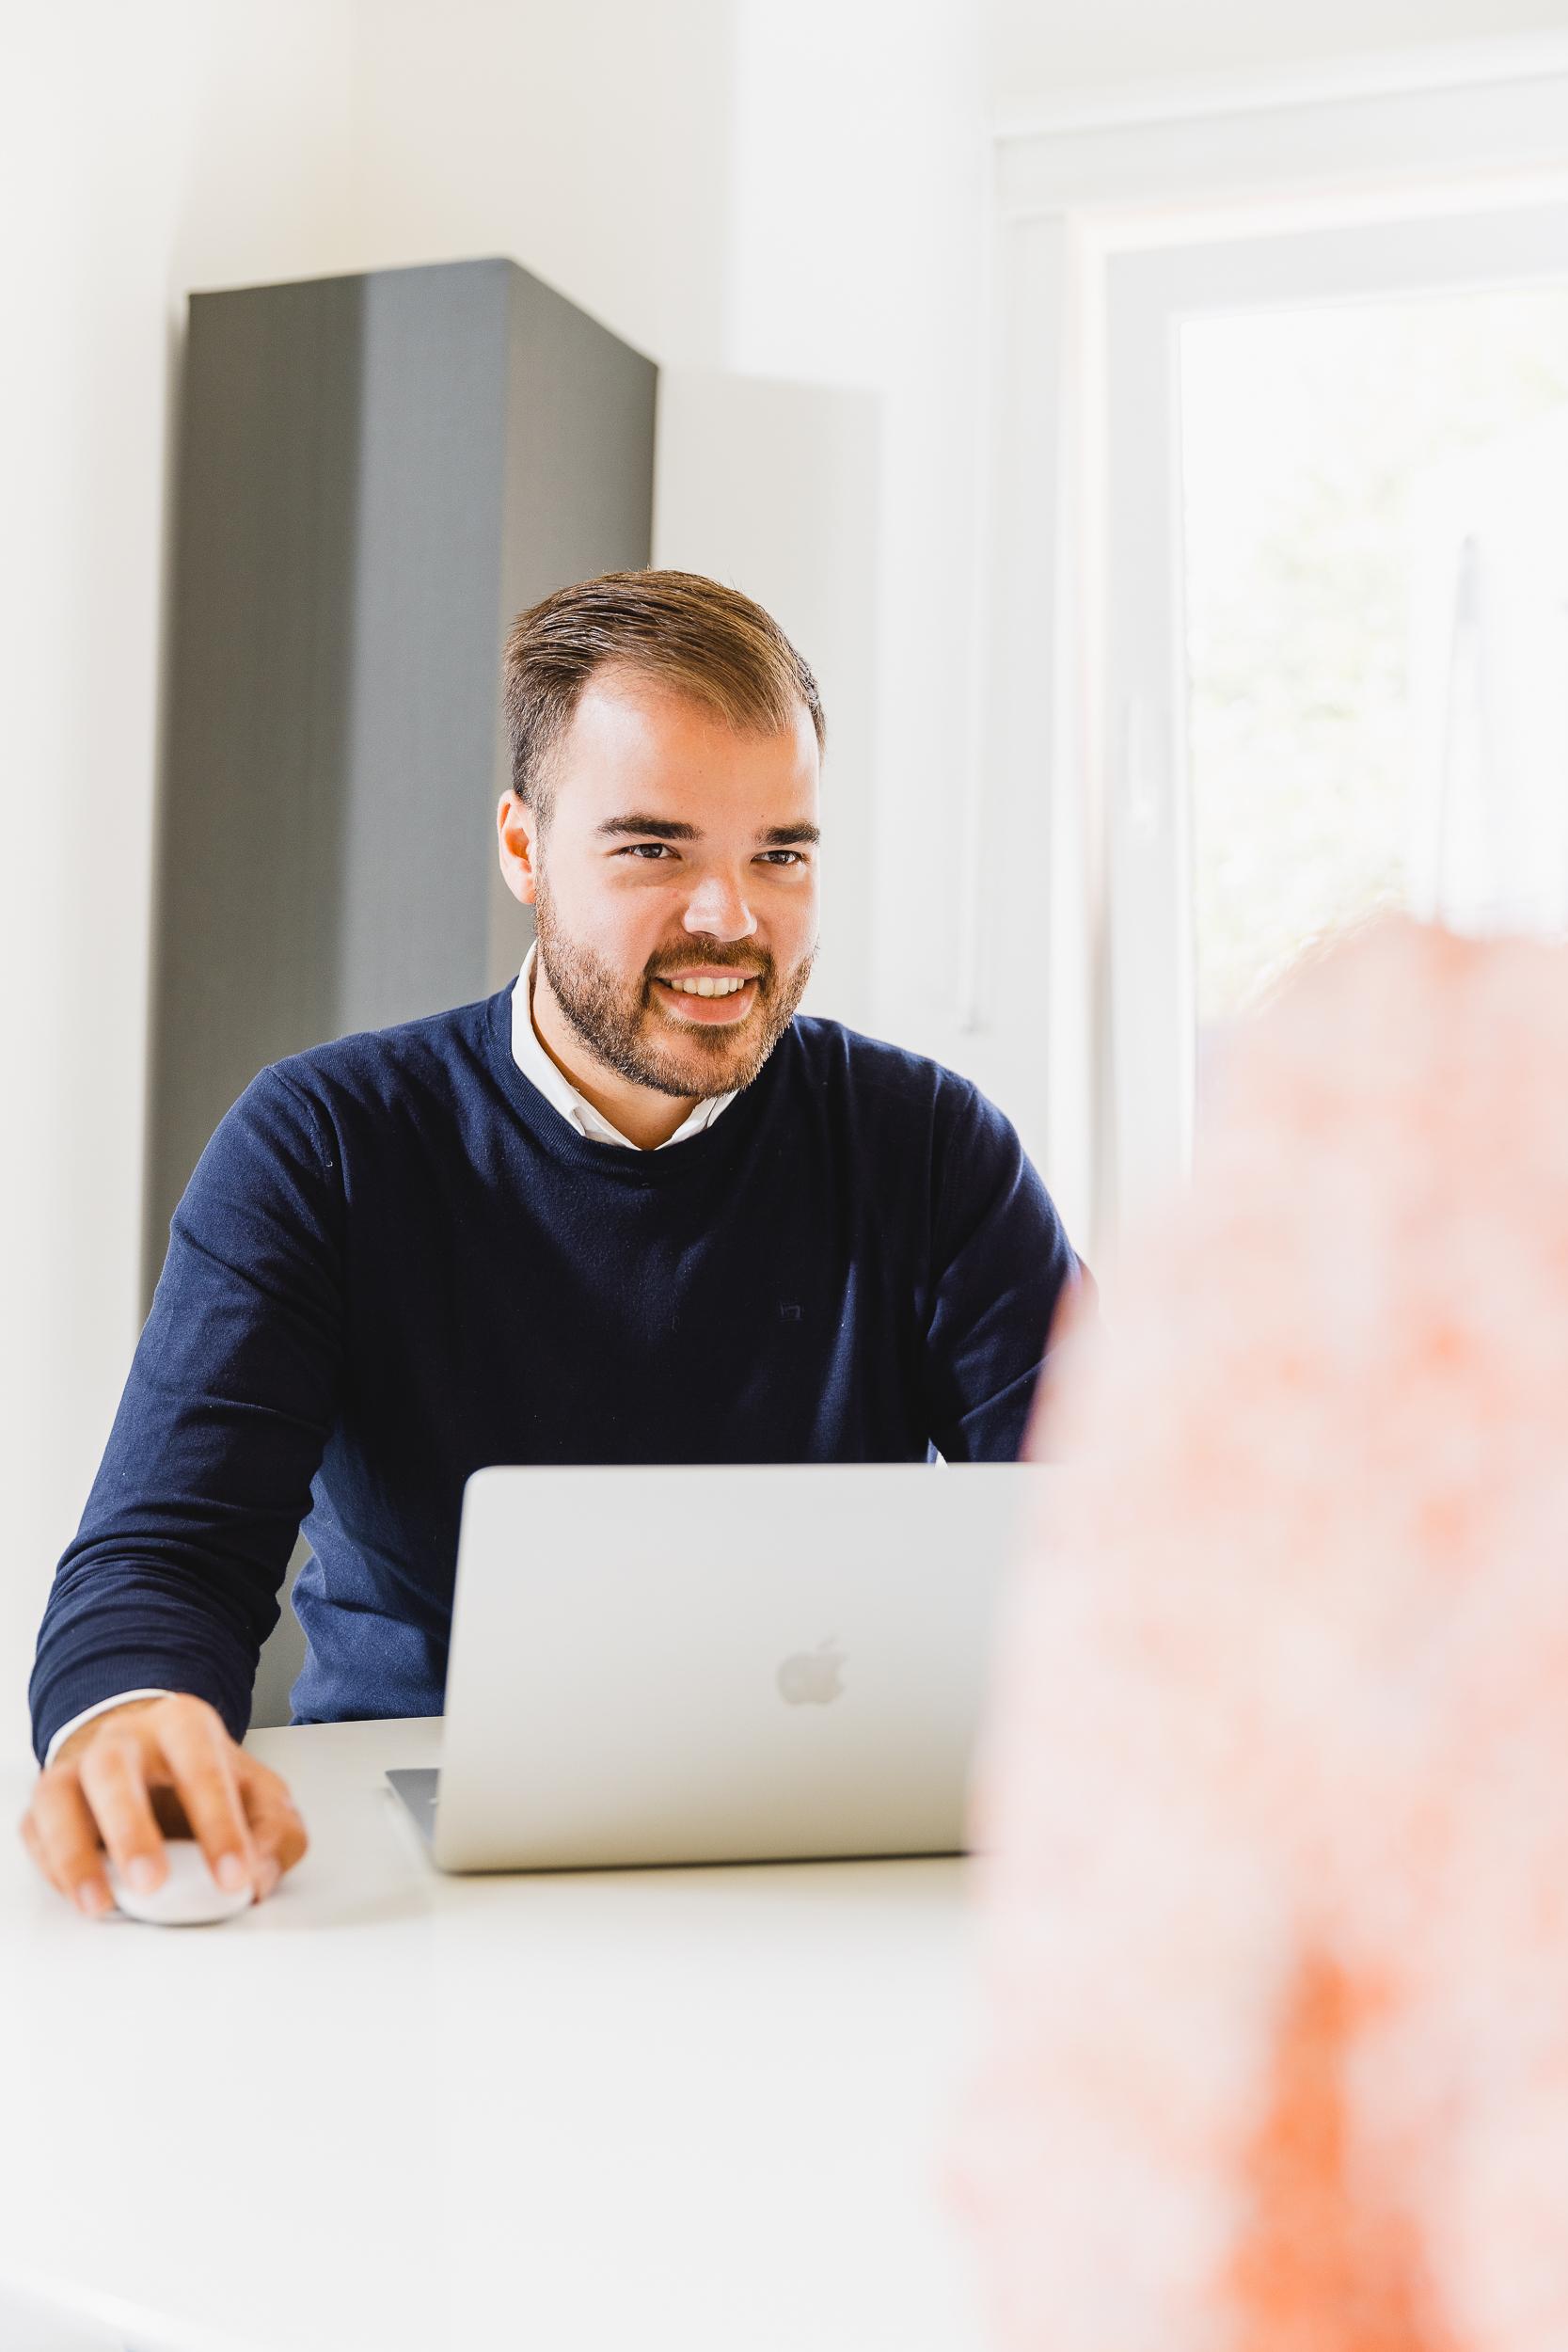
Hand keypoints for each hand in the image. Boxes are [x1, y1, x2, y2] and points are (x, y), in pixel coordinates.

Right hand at [18, 1693, 307, 1918]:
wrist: (147, 1752)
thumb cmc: (204, 1778)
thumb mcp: (259, 1795)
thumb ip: (276, 1832)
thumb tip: (259, 1879)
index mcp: (183, 1725)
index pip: (201, 1766)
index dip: (219, 1825)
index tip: (235, 1878)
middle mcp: (123, 1739)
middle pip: (113, 1768)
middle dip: (130, 1827)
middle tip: (151, 1883)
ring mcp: (77, 1767)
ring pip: (59, 1795)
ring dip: (75, 1853)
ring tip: (102, 1904)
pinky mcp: (47, 1804)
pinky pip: (37, 1830)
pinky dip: (53, 1866)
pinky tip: (83, 1896)